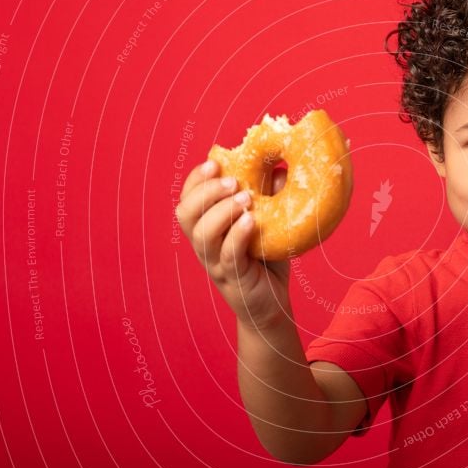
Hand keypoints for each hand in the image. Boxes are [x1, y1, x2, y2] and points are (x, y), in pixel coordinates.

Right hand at [175, 159, 290, 327]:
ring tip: (246, 199)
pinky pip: (228, 256)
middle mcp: (205, 245)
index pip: (187, 199)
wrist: (273, 305)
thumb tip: (282, 165)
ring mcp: (216, 263)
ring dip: (221, 211)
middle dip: (205, 191)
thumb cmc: (267, 260)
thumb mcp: (269, 222)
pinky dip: (237, 235)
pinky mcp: (234, 279)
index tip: (214, 162)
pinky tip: (251, 221)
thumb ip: (271, 195)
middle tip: (233, 182)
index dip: (195, 180)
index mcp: (207, 228)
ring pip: (202, 235)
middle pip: (185, 214)